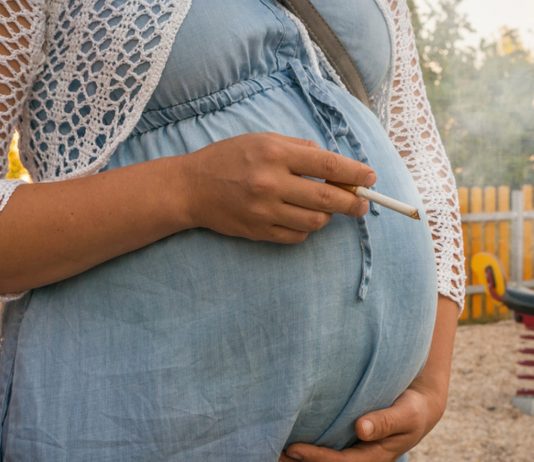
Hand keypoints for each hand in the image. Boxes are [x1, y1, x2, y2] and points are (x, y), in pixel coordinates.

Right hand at [181, 132, 375, 243]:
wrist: (191, 188)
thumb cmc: (228, 158)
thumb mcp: (262, 139)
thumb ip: (298, 148)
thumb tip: (332, 163)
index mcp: (274, 154)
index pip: (327, 165)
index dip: (355, 173)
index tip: (371, 178)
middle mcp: (271, 183)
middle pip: (327, 199)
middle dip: (353, 202)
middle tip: (362, 203)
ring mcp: (264, 211)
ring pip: (315, 221)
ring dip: (328, 215)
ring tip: (324, 207)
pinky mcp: (259, 232)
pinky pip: (296, 236)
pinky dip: (307, 228)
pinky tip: (301, 217)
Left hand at [279, 295, 457, 461]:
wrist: (419, 406)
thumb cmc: (413, 408)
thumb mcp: (406, 413)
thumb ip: (385, 421)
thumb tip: (360, 429)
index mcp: (374, 456)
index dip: (314, 458)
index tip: (291, 448)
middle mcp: (361, 456)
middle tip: (270, 451)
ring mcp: (354, 448)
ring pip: (324, 457)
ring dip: (299, 456)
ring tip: (271, 445)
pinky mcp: (349, 437)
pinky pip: (327, 444)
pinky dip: (308, 443)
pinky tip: (290, 433)